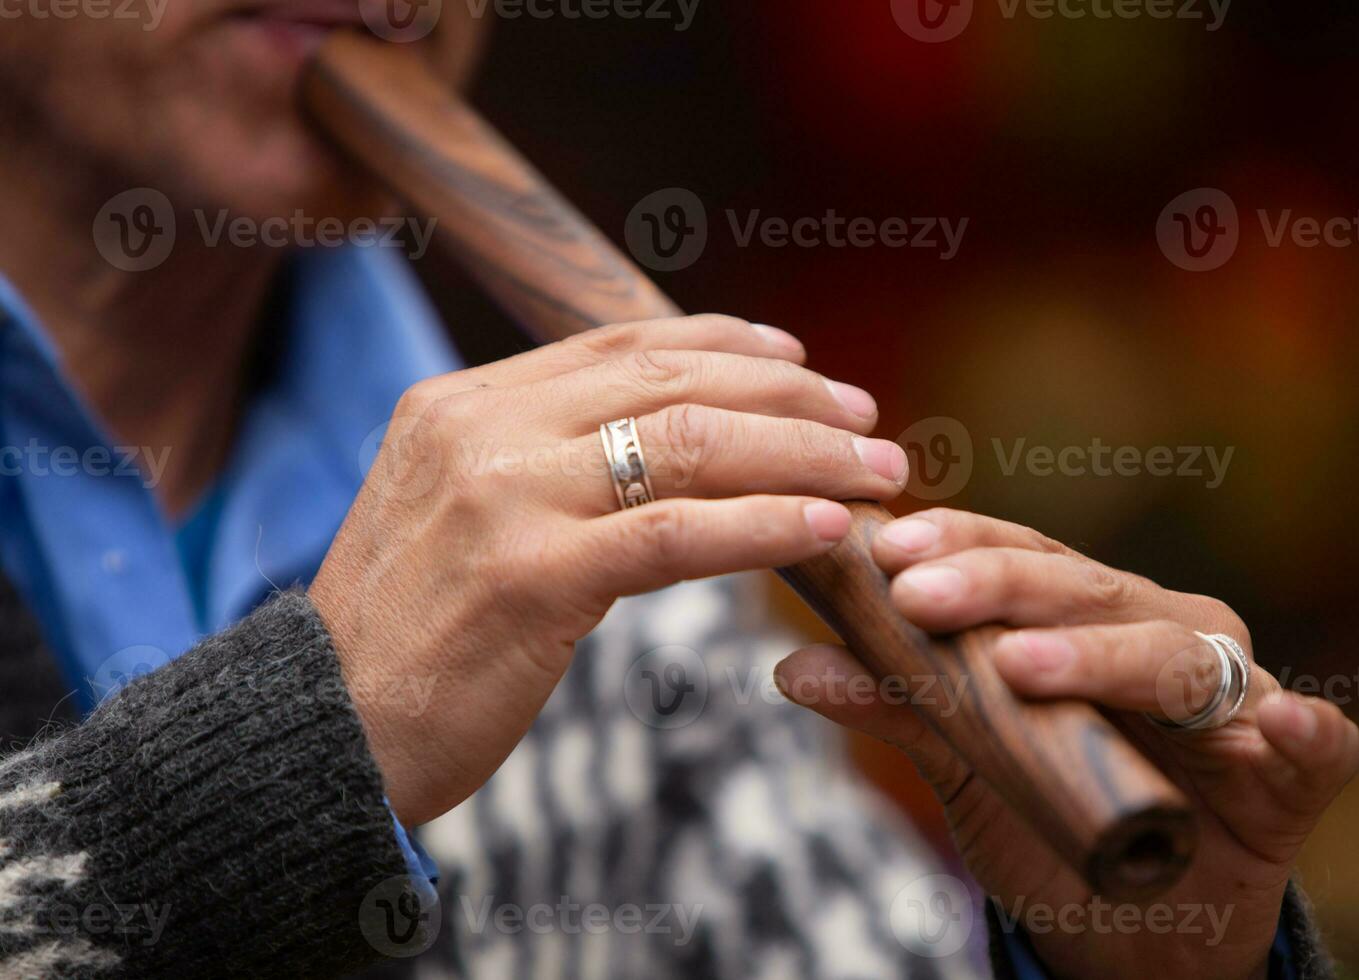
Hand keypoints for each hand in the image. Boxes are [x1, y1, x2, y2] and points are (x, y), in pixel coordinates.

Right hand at [310, 315, 910, 827]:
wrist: (323, 735)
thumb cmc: (413, 636)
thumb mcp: (463, 515)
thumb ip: (544, 463)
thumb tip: (669, 446)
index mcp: (461, 401)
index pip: (620, 345)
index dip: (726, 345)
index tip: (803, 364)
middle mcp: (478, 426)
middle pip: (669, 382)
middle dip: (788, 399)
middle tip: (867, 422)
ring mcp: (501, 496)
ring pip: (686, 446)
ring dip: (800, 457)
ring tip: (875, 475)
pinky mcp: (529, 575)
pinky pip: (674, 534)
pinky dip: (763, 525)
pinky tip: (826, 531)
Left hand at [775, 507, 1358, 979]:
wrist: (1141, 922)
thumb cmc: (1056, 816)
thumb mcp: (970, 762)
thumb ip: (904, 706)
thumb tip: (794, 665)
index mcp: (1089, 614)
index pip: (1023, 558)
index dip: (958, 546)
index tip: (883, 548)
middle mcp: (1164, 632)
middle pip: (1086, 590)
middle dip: (999, 587)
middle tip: (919, 594)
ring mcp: (1234, 695)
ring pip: (1177, 656)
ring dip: (1104, 657)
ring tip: (1025, 665)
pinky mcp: (1293, 772)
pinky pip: (1315, 746)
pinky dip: (1304, 731)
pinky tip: (1280, 722)